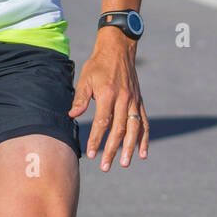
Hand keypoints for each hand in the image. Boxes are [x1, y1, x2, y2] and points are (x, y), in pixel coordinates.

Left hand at [69, 32, 149, 170]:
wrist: (119, 49)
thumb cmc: (98, 65)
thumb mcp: (85, 79)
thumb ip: (80, 99)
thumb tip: (72, 116)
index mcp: (109, 94)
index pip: (103, 122)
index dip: (96, 139)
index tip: (90, 153)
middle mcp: (124, 99)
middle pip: (119, 129)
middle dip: (112, 150)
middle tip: (106, 166)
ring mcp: (134, 101)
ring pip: (134, 129)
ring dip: (129, 148)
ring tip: (124, 163)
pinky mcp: (140, 102)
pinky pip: (144, 123)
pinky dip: (144, 138)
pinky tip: (142, 153)